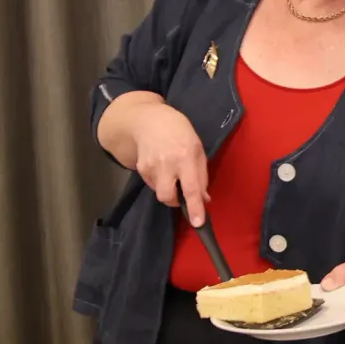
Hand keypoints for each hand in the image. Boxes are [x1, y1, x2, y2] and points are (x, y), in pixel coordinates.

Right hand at [132, 103, 209, 224]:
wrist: (149, 121)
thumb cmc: (180, 133)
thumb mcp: (198, 149)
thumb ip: (202, 175)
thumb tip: (204, 199)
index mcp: (186, 157)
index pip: (191, 188)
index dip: (195, 207)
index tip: (198, 223)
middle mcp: (167, 163)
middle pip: (167, 196)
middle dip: (175, 201)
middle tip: (182, 192)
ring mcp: (151, 167)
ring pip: (159, 193)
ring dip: (168, 190)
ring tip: (171, 173)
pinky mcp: (140, 169)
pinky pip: (153, 185)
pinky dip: (160, 182)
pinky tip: (162, 167)